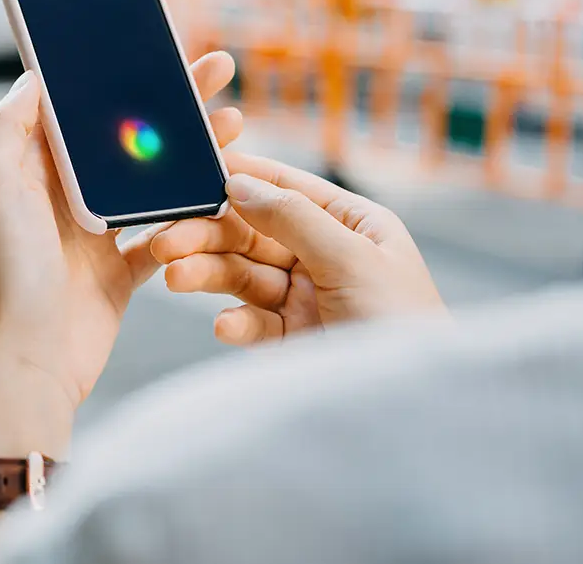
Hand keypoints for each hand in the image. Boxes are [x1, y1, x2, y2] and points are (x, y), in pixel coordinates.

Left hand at [0, 52, 242, 459]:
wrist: (24, 362)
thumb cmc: (3, 274)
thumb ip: (8, 127)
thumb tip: (34, 75)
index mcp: (29, 168)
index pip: (81, 106)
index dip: (119, 74)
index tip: (161, 46)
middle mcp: (61, 196)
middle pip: (125, 136)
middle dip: (173, 103)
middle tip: (220, 70)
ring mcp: (93, 234)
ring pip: (154, 180)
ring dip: (194, 153)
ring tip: (236, 126)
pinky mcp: (120, 273)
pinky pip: (167, 235)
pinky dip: (196, 215)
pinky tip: (228, 191)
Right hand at [150, 154, 444, 346]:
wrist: (415, 412)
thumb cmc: (403, 327)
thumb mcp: (352, 260)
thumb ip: (293, 218)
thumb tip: (240, 182)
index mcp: (354, 225)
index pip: (289, 190)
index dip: (242, 178)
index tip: (193, 170)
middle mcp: (328, 257)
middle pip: (255, 234)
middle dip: (210, 235)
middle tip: (167, 241)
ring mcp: (309, 299)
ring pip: (245, 276)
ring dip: (208, 274)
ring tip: (175, 278)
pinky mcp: (294, 340)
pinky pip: (254, 322)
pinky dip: (235, 322)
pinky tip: (224, 326)